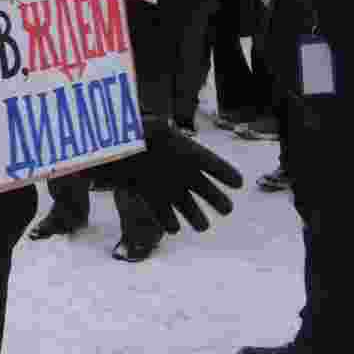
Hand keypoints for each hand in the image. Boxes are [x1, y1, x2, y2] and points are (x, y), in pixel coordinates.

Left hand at [101, 118, 242, 232]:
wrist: (115, 144)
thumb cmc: (135, 132)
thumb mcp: (149, 126)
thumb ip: (157, 128)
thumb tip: (160, 125)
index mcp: (187, 153)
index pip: (212, 164)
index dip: (225, 173)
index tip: (238, 183)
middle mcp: (182, 173)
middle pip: (205, 190)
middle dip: (216, 200)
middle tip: (226, 209)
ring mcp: (168, 187)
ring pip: (188, 207)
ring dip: (195, 217)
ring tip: (201, 226)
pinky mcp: (151, 197)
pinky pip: (164, 213)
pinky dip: (168, 221)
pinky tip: (173, 227)